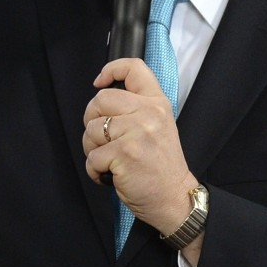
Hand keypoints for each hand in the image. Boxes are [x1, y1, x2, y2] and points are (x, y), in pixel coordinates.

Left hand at [82, 58, 199, 235]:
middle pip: (100, 99)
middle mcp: (149, 113)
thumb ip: (137, 108)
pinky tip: (109, 175)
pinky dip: (94, 170)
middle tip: (102, 138)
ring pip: (92, 129)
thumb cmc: (161, 166)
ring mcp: (137, 133)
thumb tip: (102, 97)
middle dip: (92, 119)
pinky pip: (92, 156)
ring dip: (92, 148)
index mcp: (157, 103)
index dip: (110, 70)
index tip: (100, 83)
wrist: (174, 198)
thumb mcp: (158, 126)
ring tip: (109, 160)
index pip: (134, 68)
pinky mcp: (125, 154)